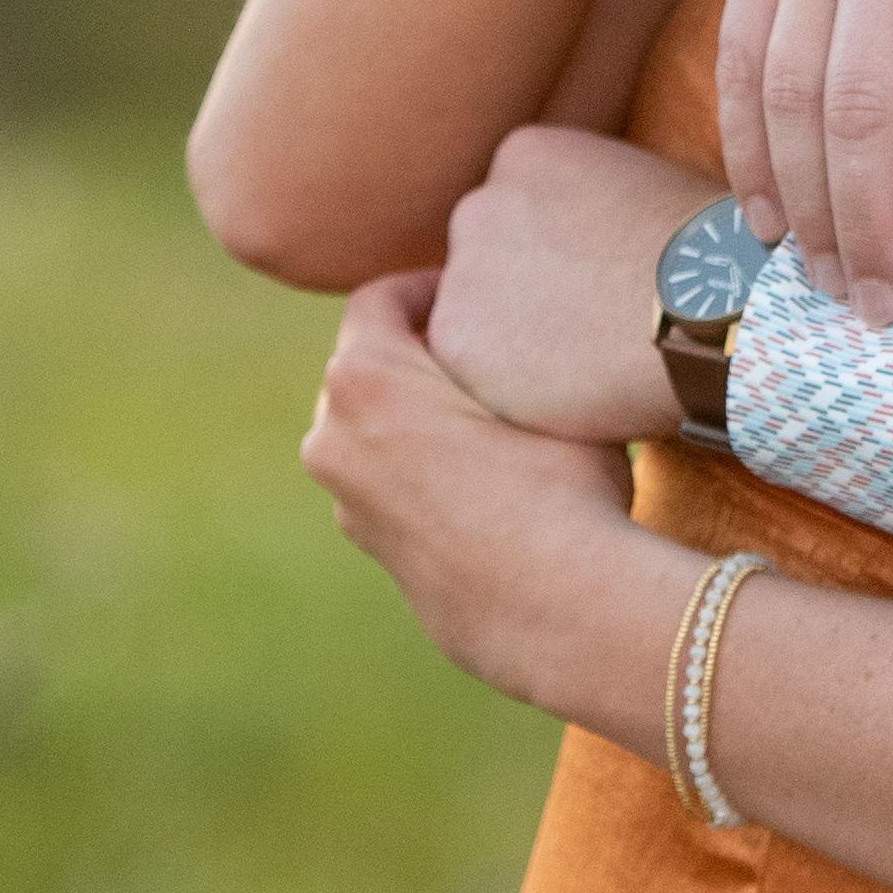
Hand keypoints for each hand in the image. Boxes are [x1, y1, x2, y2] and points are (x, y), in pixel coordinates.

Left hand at [299, 273, 666, 725]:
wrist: (557, 609)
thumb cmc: (559, 482)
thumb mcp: (544, 383)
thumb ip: (511, 345)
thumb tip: (528, 320)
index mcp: (364, 379)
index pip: (380, 298)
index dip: (432, 284)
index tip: (480, 291)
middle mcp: (333, 438)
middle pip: (369, 364)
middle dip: (421, 351)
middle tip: (492, 349)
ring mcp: (347, 501)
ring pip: (374, 429)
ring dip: (419, 414)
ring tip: (492, 417)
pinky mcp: (373, 549)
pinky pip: (389, 481)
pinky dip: (424, 467)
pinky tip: (491, 480)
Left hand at [434, 123, 711, 441]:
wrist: (710, 310)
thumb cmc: (708, 251)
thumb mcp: (646, 186)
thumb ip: (598, 199)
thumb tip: (602, 229)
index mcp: (527, 154)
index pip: (517, 206)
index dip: (556, 248)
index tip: (594, 274)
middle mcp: (479, 203)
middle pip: (487, 255)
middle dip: (526, 287)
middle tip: (587, 320)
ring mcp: (462, 271)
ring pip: (476, 312)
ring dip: (515, 336)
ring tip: (586, 356)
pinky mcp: (455, 339)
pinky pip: (473, 367)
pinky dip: (510, 384)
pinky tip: (570, 382)